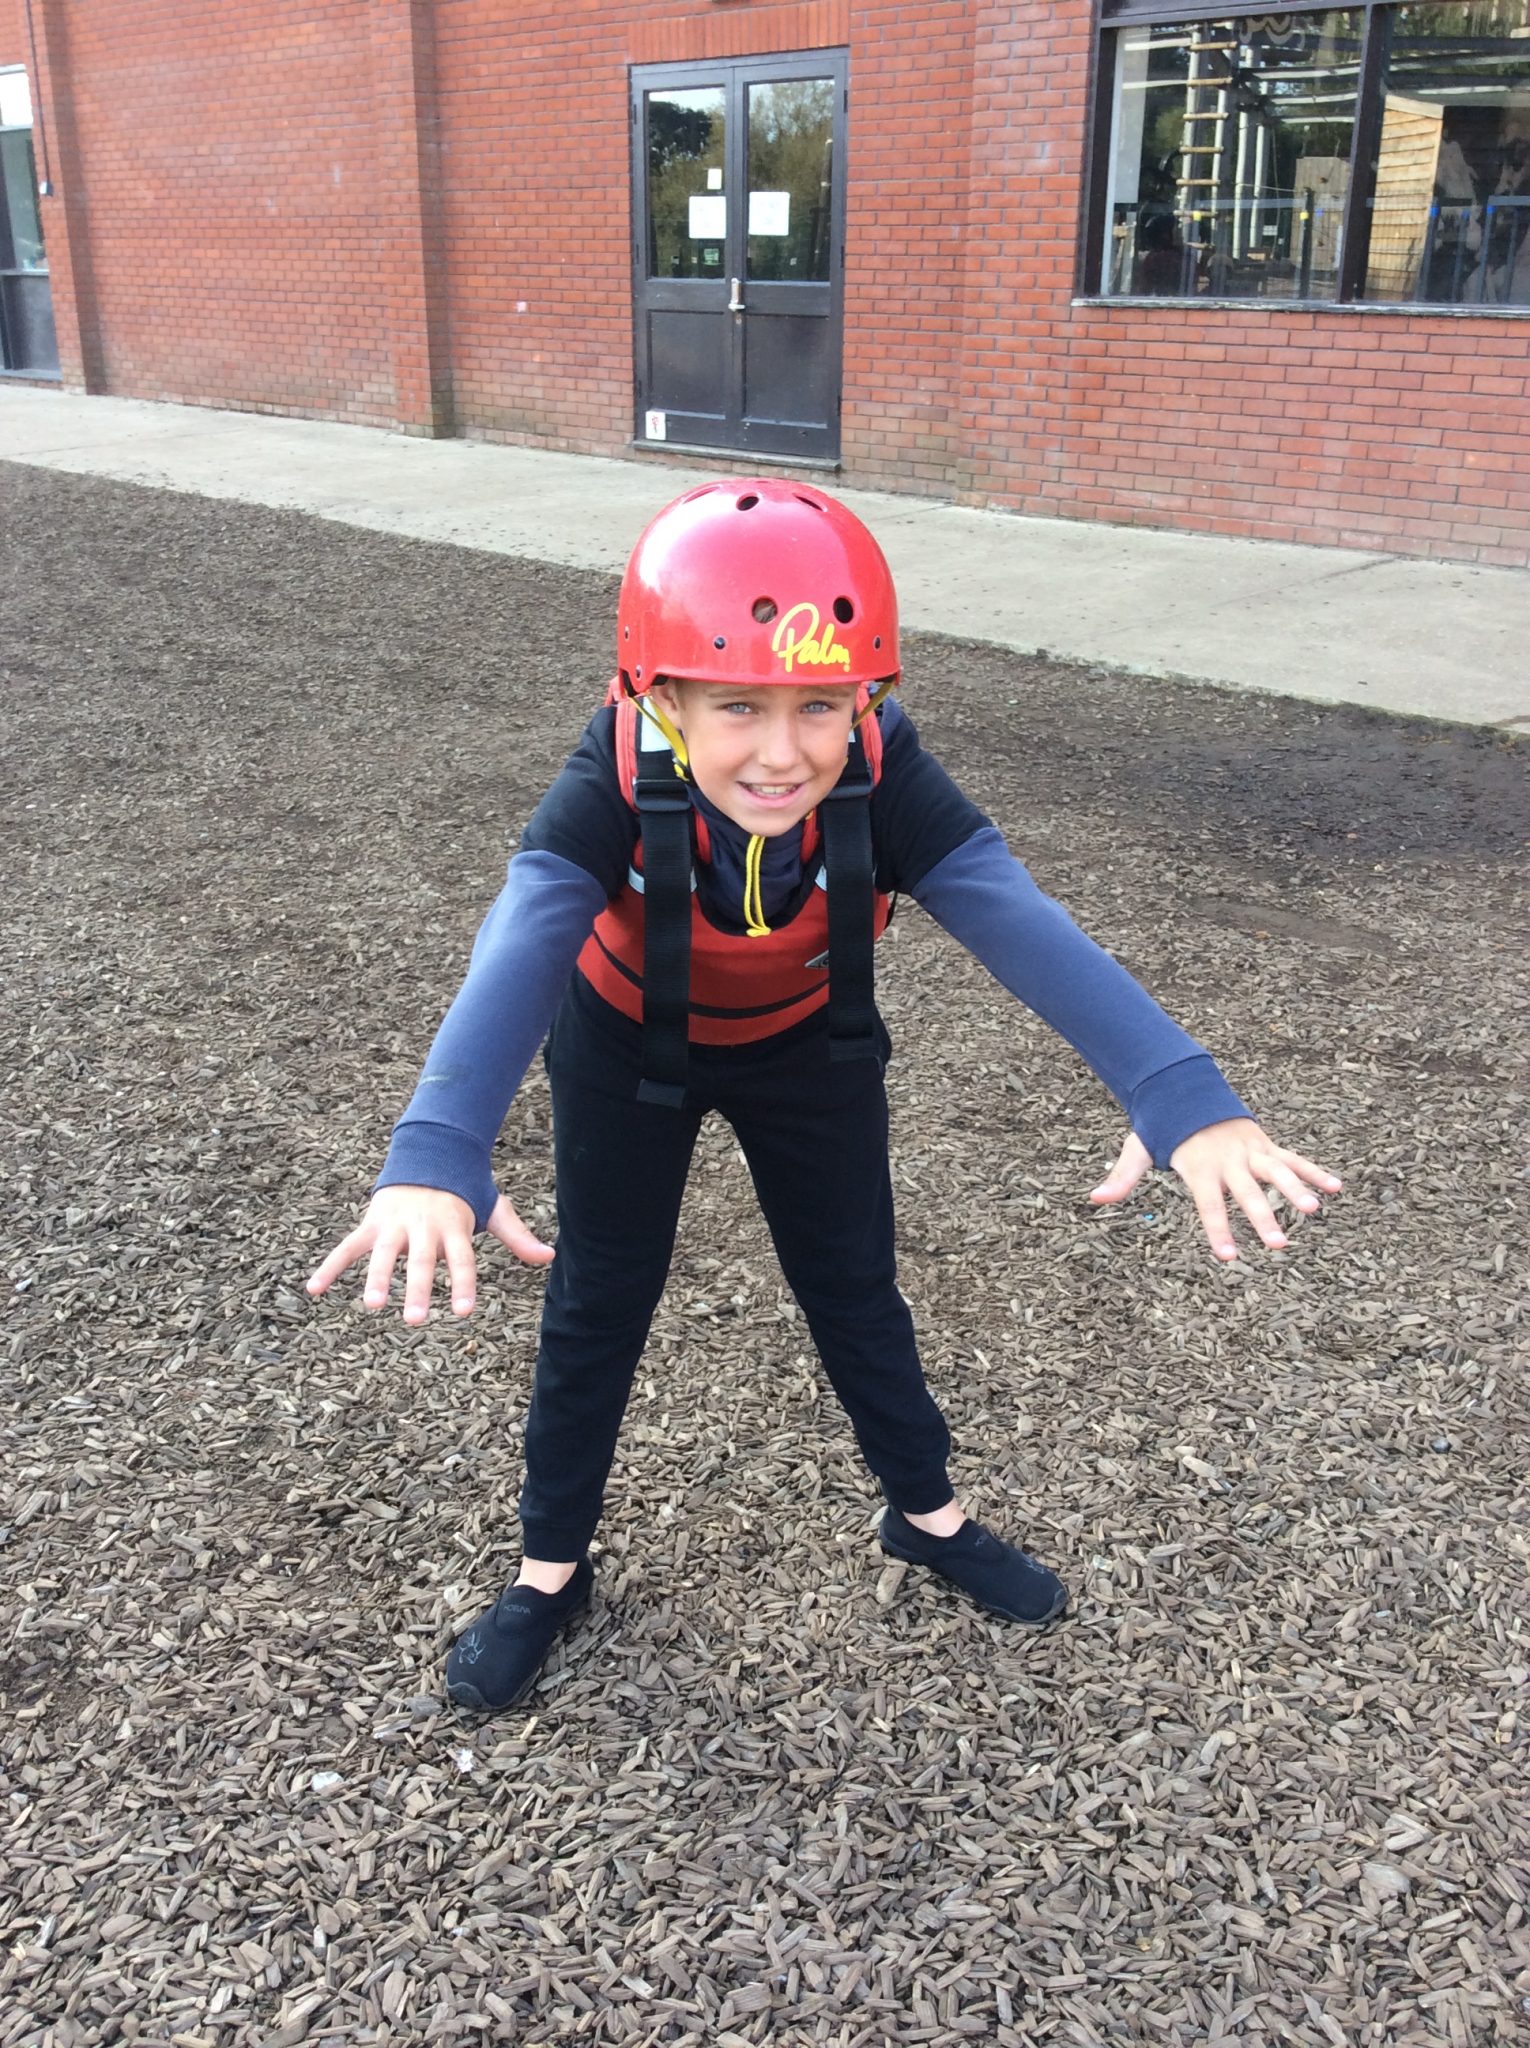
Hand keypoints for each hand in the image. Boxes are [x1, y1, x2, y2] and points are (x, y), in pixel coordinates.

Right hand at [305, 1185, 553, 1323]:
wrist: (429, 1152)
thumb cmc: (465, 1191)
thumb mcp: (493, 1209)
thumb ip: (517, 1236)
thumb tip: (549, 1257)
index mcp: (454, 1226)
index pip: (462, 1259)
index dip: (464, 1283)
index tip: (465, 1311)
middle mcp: (423, 1227)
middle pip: (421, 1262)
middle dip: (418, 1290)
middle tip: (415, 1320)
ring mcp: (394, 1225)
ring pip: (382, 1255)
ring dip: (376, 1279)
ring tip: (372, 1306)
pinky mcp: (371, 1224)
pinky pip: (346, 1248)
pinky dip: (329, 1267)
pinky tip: (314, 1290)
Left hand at [1089, 1120, 1340, 1261]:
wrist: (1185, 1086)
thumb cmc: (1161, 1127)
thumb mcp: (1138, 1149)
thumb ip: (1123, 1177)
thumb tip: (1094, 1199)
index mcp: (1198, 1166)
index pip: (1209, 1205)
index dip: (1219, 1231)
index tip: (1230, 1258)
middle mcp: (1227, 1160)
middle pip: (1247, 1194)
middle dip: (1263, 1219)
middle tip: (1279, 1247)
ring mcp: (1249, 1150)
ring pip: (1277, 1172)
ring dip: (1297, 1191)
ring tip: (1315, 1211)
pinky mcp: (1265, 1144)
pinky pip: (1293, 1158)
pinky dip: (1315, 1172)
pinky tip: (1337, 1188)